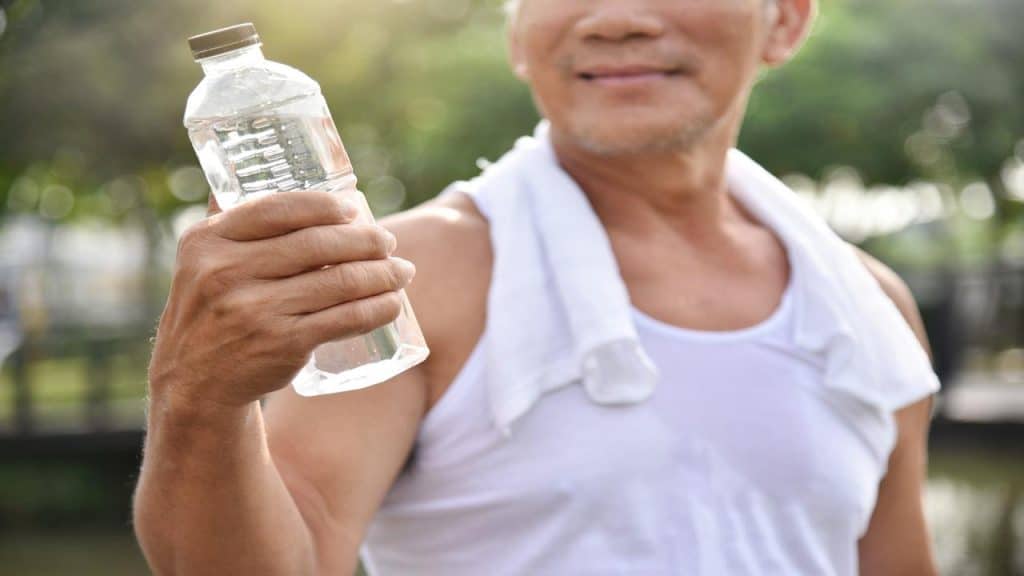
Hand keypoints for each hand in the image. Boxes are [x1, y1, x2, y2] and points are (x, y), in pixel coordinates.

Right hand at [148, 191, 414, 408]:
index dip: (324, 206)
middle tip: (388, 242)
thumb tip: (250, 171)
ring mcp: (255, 310)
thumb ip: (225, 222)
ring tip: (402, 272)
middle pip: (316, 244)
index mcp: (207, 241)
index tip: (353, 210)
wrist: (195, 383)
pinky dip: (377, 309)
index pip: (278, 209)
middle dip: (365, 240)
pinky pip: (344, 319)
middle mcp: (226, 273)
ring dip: (382, 275)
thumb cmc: (209, 312)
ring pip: (338, 282)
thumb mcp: (197, 263)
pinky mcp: (282, 344)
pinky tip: (393, 304)